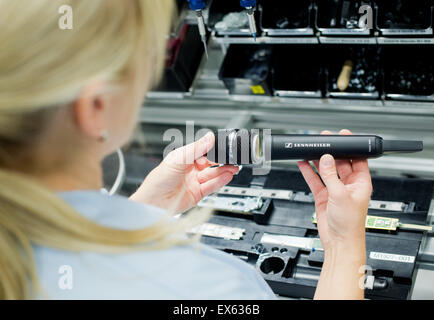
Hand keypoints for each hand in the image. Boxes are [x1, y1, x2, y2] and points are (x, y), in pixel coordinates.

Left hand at [130, 132, 238, 212]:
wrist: (153, 203)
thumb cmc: (157, 181)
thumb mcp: (178, 159)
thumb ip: (195, 149)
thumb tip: (208, 137)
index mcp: (183, 158)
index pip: (202, 151)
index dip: (213, 149)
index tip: (223, 147)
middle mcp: (189, 169)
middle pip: (210, 163)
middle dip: (221, 160)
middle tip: (231, 157)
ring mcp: (194, 182)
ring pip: (213, 174)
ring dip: (224, 171)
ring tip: (233, 167)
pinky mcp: (197, 194)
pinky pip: (212, 186)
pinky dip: (221, 181)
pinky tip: (227, 176)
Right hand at [297, 129, 372, 250]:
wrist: (339, 241)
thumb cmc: (350, 224)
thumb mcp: (340, 195)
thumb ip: (331, 176)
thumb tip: (326, 159)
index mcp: (360, 182)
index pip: (357, 159)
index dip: (350, 147)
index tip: (342, 137)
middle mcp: (348, 185)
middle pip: (339, 162)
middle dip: (331, 152)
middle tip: (323, 141)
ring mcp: (335, 190)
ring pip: (326, 170)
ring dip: (318, 161)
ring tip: (311, 149)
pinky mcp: (323, 196)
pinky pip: (315, 180)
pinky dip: (309, 172)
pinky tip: (303, 163)